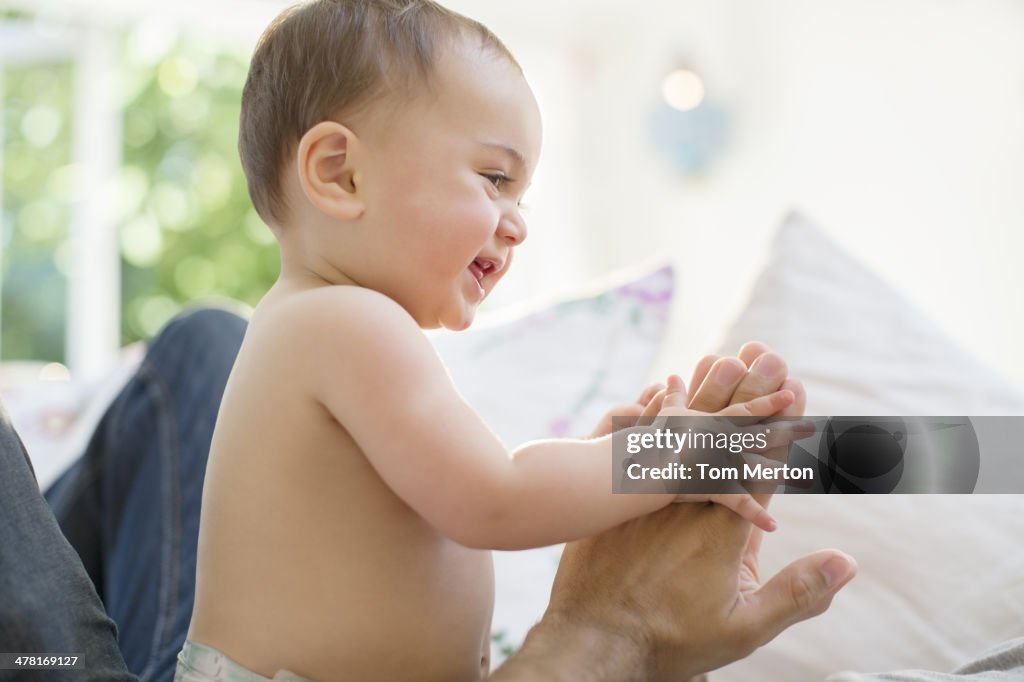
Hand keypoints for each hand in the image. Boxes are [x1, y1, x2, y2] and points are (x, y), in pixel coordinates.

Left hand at [493, 342, 854, 681]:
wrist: (593, 639)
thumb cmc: (671, 641)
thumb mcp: (744, 628)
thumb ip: (798, 593)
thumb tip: (849, 561)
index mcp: (723, 526)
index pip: (760, 464)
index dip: (778, 425)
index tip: (794, 388)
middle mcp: (688, 501)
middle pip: (723, 438)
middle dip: (747, 394)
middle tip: (764, 352)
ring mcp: (651, 495)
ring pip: (683, 434)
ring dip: (705, 394)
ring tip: (722, 357)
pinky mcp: (619, 498)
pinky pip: (640, 441)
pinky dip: (656, 412)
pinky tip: (664, 386)